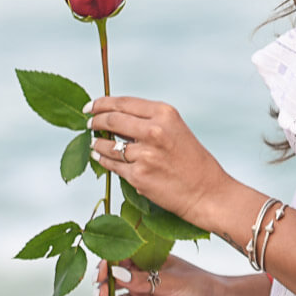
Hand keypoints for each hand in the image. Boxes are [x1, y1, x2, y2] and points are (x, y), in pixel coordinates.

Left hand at [87, 96, 228, 225]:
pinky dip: (103, 160)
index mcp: (165, 114)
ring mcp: (145, 154)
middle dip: (95, 121)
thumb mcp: (175, 130)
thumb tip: (115, 117)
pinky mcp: (138, 176)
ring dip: (97, 143)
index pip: (124, 103)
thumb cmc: (192, 161)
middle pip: (112, 120)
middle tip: (88, 123)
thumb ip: (148, 122)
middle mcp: (154, 131)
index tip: (90, 106)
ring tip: (94, 142)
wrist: (206, 192)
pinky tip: (100, 156)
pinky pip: (112, 165)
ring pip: (108, 144)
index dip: (101, 103)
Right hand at [94, 255, 270, 295]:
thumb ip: (145, 280)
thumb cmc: (199, 287)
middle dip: (102, 285)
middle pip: (112, 280)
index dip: (108, 263)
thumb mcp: (172, 281)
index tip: (102, 271)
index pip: (121, 258)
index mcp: (148, 261)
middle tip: (100, 292)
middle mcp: (140, 279)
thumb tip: (117, 274)